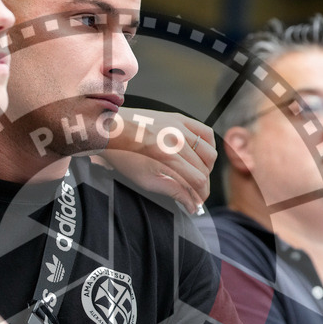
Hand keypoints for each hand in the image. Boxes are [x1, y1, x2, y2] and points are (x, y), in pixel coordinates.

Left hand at [100, 108, 216, 214]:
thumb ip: (172, 191)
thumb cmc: (124, 155)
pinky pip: (206, 133)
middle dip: (203, 186)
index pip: (197, 181)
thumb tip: (190, 204)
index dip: (200, 196)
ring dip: (207, 168)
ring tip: (196, 175)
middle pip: (204, 169)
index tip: (197, 203)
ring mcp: (180, 127)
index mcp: (167, 157)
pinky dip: (208, 146)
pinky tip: (201, 155)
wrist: (112, 131)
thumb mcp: (145, 180)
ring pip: (209, 153)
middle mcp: (177, 140)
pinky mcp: (180, 119)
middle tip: (195, 193)